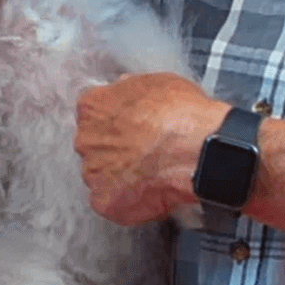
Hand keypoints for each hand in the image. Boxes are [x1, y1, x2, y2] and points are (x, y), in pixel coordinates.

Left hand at [75, 73, 223, 224]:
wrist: (198, 149)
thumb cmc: (182, 115)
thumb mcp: (156, 82)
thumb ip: (130, 91)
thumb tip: (128, 95)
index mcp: (92, 107)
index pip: (93, 115)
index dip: (117, 123)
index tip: (132, 128)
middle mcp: (86, 140)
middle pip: (94, 147)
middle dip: (116, 150)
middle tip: (144, 152)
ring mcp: (93, 173)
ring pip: (101, 176)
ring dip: (120, 176)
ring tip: (151, 174)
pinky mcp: (105, 201)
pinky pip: (111, 202)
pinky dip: (128, 201)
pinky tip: (150, 192)